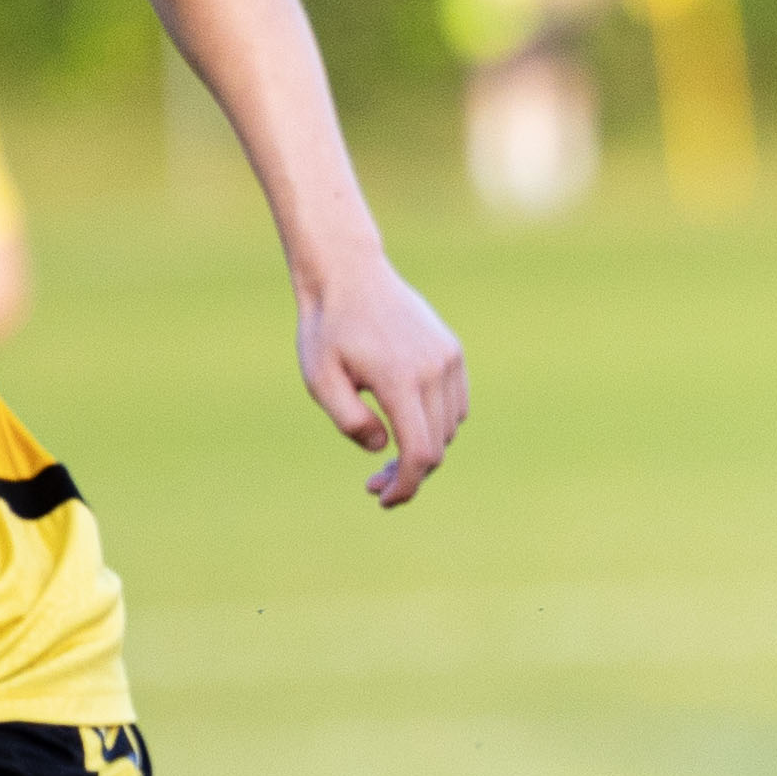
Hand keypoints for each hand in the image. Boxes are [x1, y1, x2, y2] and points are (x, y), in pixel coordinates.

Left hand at [292, 243, 467, 505]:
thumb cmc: (327, 329)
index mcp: (400, 379)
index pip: (420, 452)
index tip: (385, 500)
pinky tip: (406, 421)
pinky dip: (438, 423)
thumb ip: (349, 421)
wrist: (349, 274)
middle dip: (408, 472)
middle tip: (373, 482)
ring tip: (388, 450)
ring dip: (424, 447)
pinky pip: (456, 404)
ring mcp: (448, 358)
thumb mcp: (320, 380)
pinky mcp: (452, 351)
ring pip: (449, 427)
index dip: (407, 485)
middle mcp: (434, 369)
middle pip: (437, 445)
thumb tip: (384, 447)